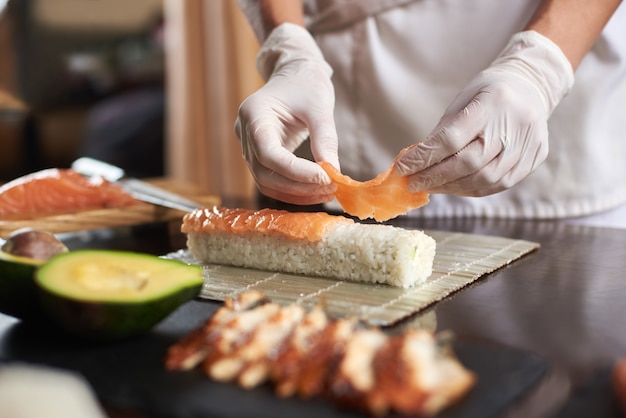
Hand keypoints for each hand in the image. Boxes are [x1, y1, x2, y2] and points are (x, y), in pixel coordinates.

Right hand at [235, 23, 338, 204]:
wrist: (294, 75)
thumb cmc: (306, 84)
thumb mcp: (319, 106)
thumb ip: (325, 138)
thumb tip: (333, 171)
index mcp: (254, 113)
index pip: (268, 153)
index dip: (296, 171)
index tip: (324, 178)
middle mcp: (245, 132)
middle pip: (264, 173)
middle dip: (298, 185)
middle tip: (331, 188)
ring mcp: (249, 146)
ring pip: (266, 182)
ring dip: (297, 193)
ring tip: (327, 191)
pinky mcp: (259, 156)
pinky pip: (272, 180)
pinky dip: (293, 189)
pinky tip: (316, 190)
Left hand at [395, 31, 573, 196]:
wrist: (531, 86)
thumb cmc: (488, 92)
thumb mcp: (462, 100)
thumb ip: (442, 131)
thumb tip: (416, 162)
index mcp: (493, 103)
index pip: (452, 139)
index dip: (424, 157)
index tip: (401, 168)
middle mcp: (515, 126)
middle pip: (469, 163)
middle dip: (435, 177)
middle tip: (412, 183)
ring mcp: (528, 144)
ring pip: (485, 179)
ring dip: (452, 187)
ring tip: (430, 186)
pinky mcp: (535, 158)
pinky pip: (499, 184)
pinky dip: (472, 189)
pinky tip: (454, 187)